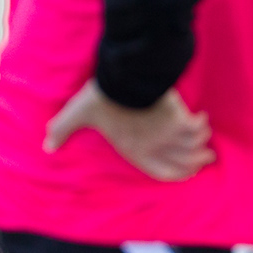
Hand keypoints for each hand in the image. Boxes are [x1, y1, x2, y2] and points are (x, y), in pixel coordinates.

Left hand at [44, 82, 213, 181]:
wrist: (124, 79)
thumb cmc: (101, 99)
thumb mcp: (77, 114)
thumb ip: (62, 131)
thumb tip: (46, 147)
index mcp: (134, 150)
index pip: (161, 172)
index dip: (177, 174)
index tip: (187, 172)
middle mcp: (155, 146)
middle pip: (184, 161)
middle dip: (197, 161)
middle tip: (206, 157)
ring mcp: (169, 133)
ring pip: (194, 145)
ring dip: (202, 143)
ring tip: (207, 139)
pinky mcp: (179, 117)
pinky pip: (196, 126)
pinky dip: (201, 123)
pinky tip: (202, 117)